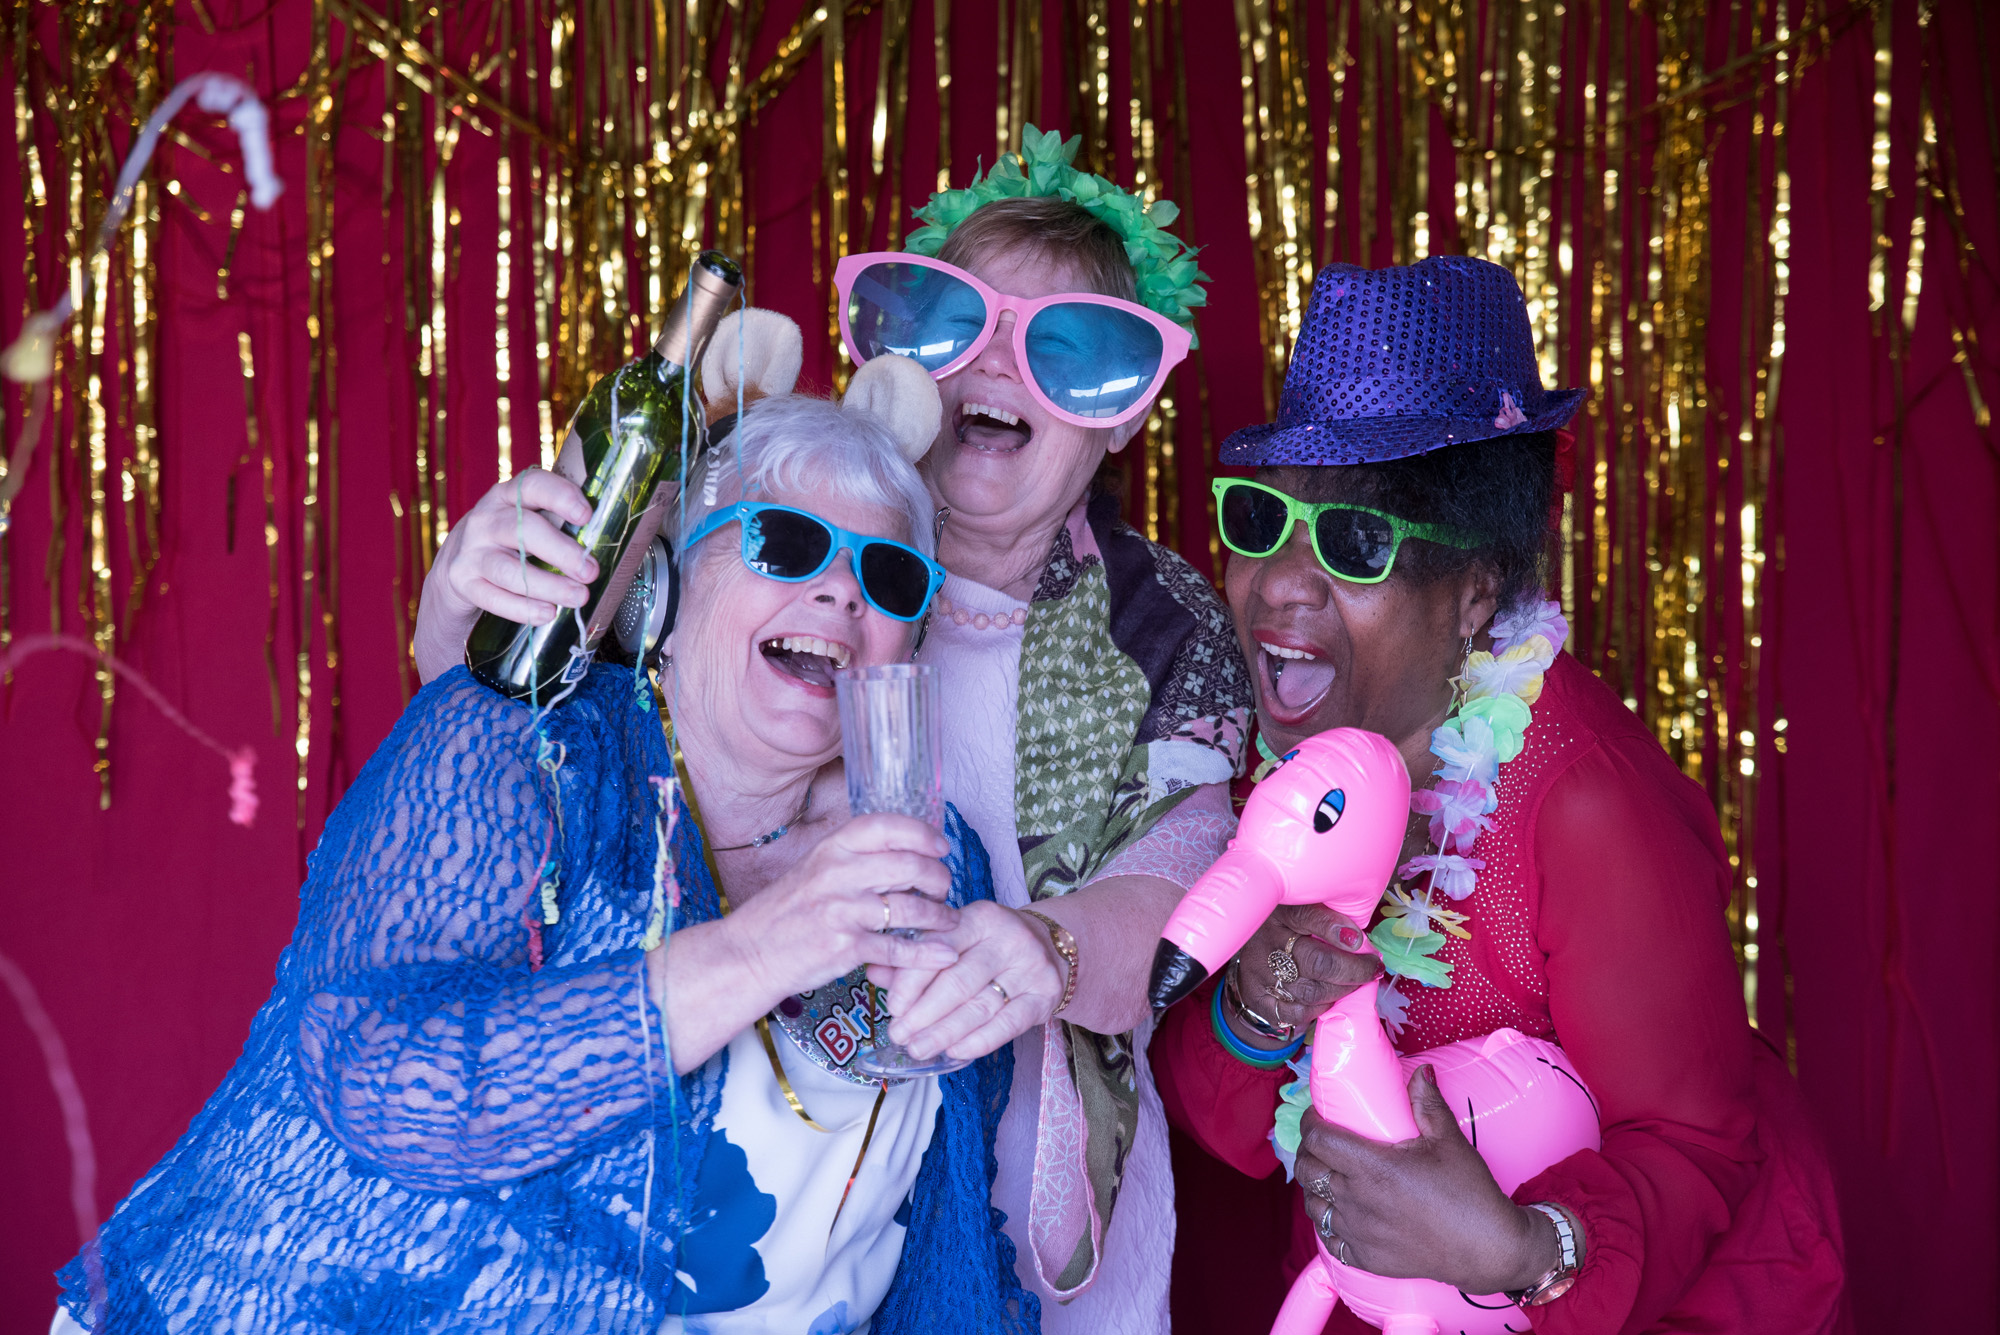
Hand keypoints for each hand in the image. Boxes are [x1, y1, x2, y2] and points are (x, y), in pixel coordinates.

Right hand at [413, 470, 596, 681]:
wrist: (456, 566)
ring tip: (577, 597)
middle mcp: (486, 518)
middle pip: (524, 530)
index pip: (533, 486)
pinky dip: (521, 608)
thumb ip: (559, 525)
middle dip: (562, 552)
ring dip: (548, 585)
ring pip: (509, 569)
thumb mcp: (527, 522)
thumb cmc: (509, 542)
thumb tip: (611, 545)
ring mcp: (471, 550)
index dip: (560, 497)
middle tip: (590, 571)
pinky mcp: (461, 580)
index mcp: (509, 496)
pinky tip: (546, 614)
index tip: (586, 515)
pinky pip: (492, 597)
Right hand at [725, 813, 960, 998]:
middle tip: (943, 888)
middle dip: (938, 877)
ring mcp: (842, 910)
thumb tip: (907, 853)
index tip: (941, 847)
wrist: (749, 953)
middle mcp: (837, 873)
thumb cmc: (786, 913)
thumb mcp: (815, 870)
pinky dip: (928, 953)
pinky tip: (944, 953)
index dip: (922, 834)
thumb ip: (855, 859)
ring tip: (947, 920)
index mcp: (831, 849)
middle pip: (909, 865)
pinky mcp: (846, 947)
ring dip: (939, 915)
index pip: (887, 826)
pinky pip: (899, 949)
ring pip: (911, 907)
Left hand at [868, 902, 1064, 1061]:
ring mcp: (1030, 968)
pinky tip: (953, 1052)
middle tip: (899, 1035)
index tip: (893, 1007)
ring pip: (979, 1007)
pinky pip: (1006, 1025)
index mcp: (981, 917)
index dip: (912, 981)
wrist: (1053, 947)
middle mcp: (1008, 938)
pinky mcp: (1044, 996)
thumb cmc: (991, 945)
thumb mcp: (956, 939)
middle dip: (923, 1014)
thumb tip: (873, 969)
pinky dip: (976, 1042)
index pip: (939, 948)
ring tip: (918, 1048)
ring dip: (944, 1033)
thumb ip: (915, 954)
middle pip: (958, 982)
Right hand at [1226, 903, 1381, 1045]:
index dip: (1337, 930)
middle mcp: (1265, 944)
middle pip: (1317, 963)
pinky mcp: (1258, 1000)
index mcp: (1278, 915)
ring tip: (1354, 982)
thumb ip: (1328, 917)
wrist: (1248, 953)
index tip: (1361, 942)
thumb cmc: (1284, 927)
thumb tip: (1358, 939)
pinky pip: (1297, 1013)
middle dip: (1353, 970)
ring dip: (1341, 990)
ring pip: (1311, 993)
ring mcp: (1259, 976)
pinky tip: (1328, 996)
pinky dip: (1320, 1007)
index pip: (1308, 916)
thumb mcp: (1302, 909)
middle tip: (1371, 968)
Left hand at [1294, 1065, 1561, 1293]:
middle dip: (1307, 1151)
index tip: (1318, 1115)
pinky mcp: (1364, 1258)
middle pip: (1307, 1169)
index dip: (1310, 1122)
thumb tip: (1421, 1072)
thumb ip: (1428, 1103)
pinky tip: (1338, 1211)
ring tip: (1328, 1174)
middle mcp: (1357, 1200)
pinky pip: (1327, 1237)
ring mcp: (1357, 1232)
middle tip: (1321, 1142)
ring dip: (1314, 1185)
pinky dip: (1326, 1220)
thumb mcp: (1449, 1141)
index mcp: (1373, 1168)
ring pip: (1312, 1204)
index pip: (1318, 1139)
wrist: (1487, 1249)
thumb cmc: (1469, 1193)